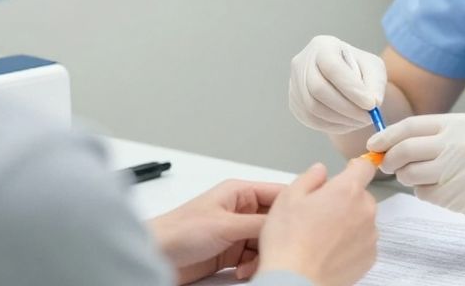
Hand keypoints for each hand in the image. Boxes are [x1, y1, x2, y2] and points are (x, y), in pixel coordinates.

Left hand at [149, 179, 282, 284]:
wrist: (155, 256)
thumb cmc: (178, 231)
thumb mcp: (226, 225)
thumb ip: (259, 224)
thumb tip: (289, 222)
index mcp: (239, 192)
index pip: (278, 193)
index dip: (295, 206)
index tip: (309, 220)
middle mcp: (240, 209)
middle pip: (275, 222)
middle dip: (277, 239)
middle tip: (277, 251)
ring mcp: (235, 231)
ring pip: (266, 243)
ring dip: (263, 256)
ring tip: (251, 265)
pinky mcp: (230, 251)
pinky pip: (253, 258)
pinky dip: (252, 266)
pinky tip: (242, 272)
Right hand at [257, 159, 378, 285]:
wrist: (295, 281)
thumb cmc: (289, 241)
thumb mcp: (288, 197)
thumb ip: (309, 177)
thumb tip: (321, 171)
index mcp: (347, 190)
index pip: (364, 167)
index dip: (354, 168)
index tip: (346, 172)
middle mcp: (365, 210)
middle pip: (361, 195)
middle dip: (344, 199)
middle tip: (319, 212)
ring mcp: (370, 236)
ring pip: (362, 219)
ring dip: (348, 222)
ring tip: (321, 235)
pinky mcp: (369, 258)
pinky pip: (363, 241)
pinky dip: (351, 243)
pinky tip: (329, 250)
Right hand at [288, 36, 386, 133]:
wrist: (342, 77)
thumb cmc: (358, 68)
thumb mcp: (373, 68)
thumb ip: (375, 83)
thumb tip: (374, 102)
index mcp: (323, 46)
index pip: (332, 67)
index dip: (351, 88)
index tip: (371, 104)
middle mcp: (303, 62)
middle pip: (318, 89)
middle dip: (346, 108)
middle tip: (368, 117)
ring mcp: (295, 83)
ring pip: (313, 107)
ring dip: (341, 119)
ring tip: (361, 120)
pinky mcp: (294, 102)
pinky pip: (311, 119)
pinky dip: (333, 125)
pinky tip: (349, 123)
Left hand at [367, 113, 464, 234]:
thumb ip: (432, 134)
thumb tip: (389, 143)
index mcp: (456, 124)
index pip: (409, 126)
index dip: (386, 136)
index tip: (373, 145)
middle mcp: (457, 144)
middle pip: (405, 150)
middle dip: (390, 160)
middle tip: (388, 165)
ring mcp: (460, 171)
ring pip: (412, 175)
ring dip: (408, 178)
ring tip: (423, 177)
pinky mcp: (461, 195)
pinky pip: (427, 195)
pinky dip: (426, 193)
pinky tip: (443, 189)